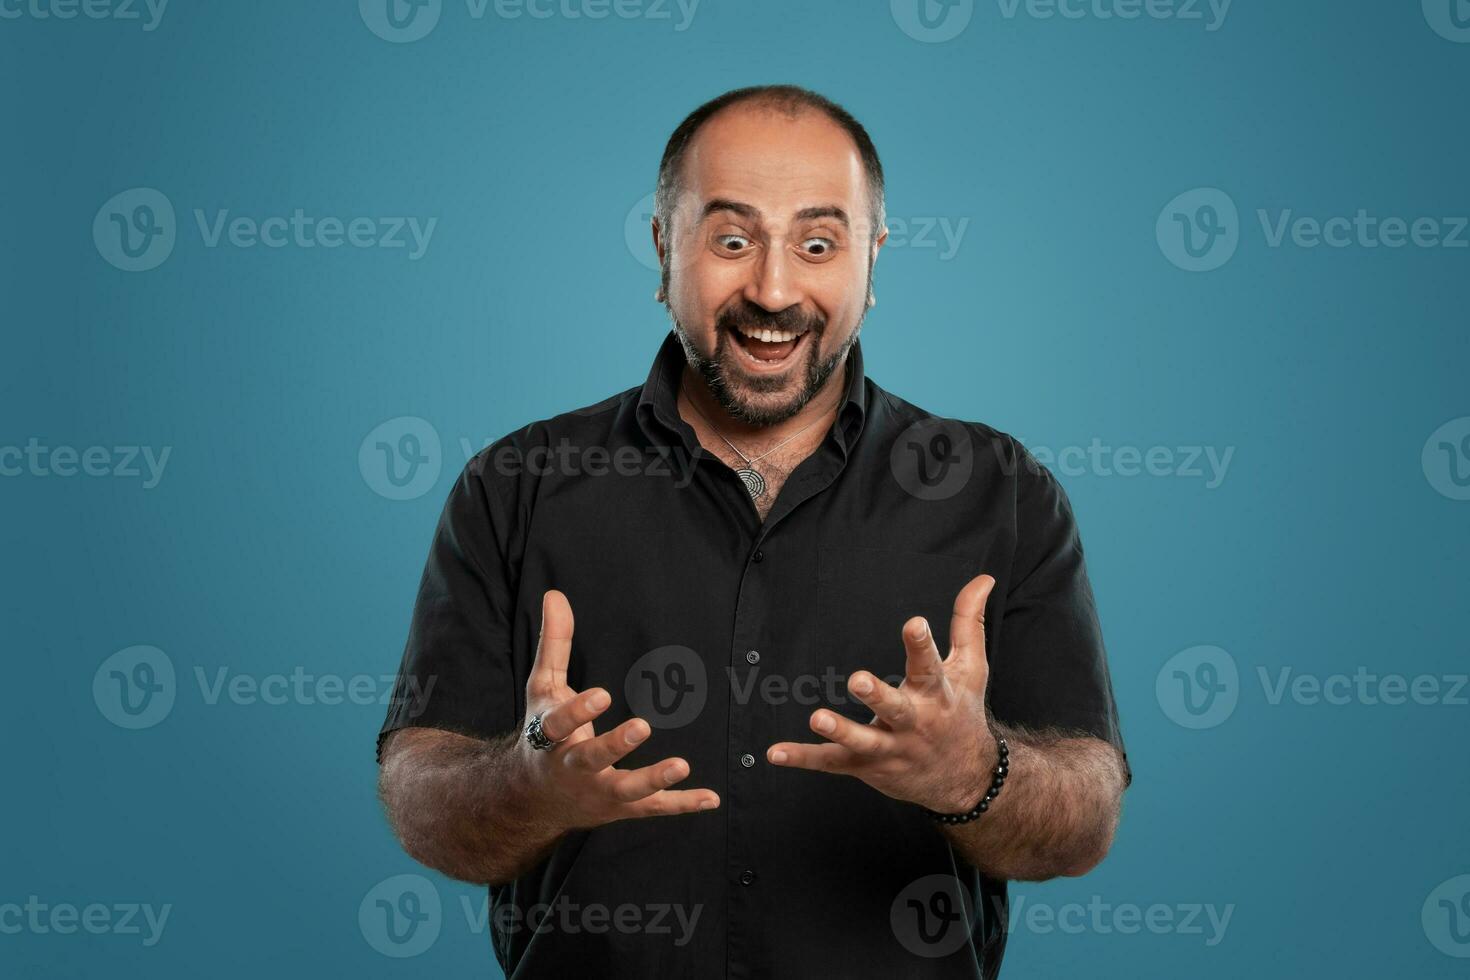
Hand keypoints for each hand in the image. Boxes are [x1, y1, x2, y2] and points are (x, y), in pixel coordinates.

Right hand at [515, 589, 720, 831]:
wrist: (535, 797)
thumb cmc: (545, 733)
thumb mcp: (543, 688)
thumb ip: (554, 643)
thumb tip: (555, 594)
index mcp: (550, 736)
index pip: (558, 724)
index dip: (578, 711)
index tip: (602, 694)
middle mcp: (572, 768)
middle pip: (591, 758)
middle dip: (615, 745)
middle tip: (643, 726)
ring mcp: (597, 791)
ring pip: (624, 788)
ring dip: (653, 779)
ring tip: (682, 765)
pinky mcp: (620, 808)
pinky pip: (652, 808)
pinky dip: (681, 804)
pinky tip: (710, 798)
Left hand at [767, 574, 998, 813]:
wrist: (966, 779)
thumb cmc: (961, 713)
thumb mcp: (971, 668)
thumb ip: (968, 622)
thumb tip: (983, 578)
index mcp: (937, 693)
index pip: (929, 666)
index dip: (921, 644)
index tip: (913, 623)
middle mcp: (914, 722)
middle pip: (896, 709)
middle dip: (877, 696)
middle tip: (858, 679)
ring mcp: (890, 747)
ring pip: (863, 742)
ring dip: (840, 732)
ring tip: (817, 719)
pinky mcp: (867, 766)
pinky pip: (832, 763)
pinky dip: (804, 758)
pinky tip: (776, 752)